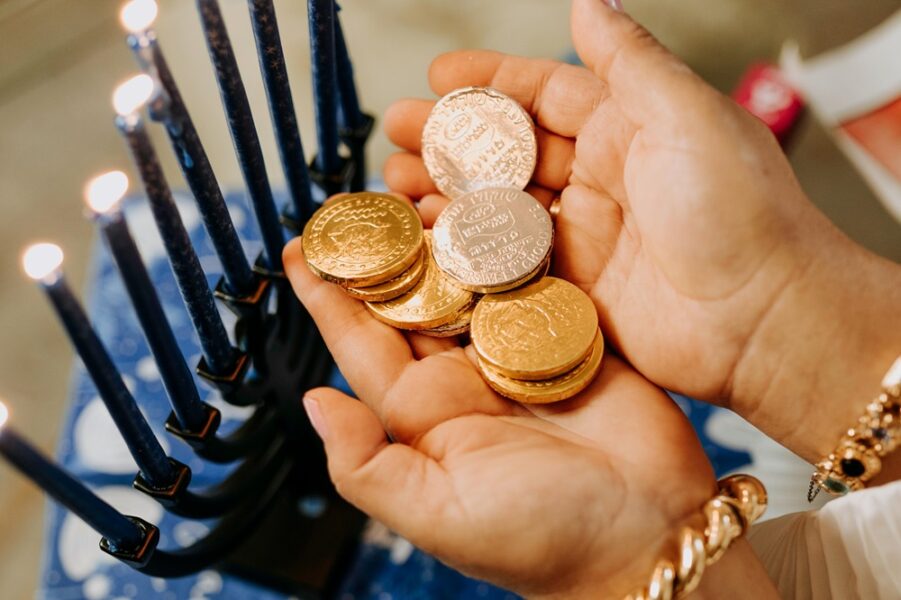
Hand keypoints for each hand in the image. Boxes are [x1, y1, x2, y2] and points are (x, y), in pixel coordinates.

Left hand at [284, 237, 716, 597]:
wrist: (647, 534)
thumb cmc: (541, 540)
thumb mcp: (436, 512)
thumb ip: (367, 463)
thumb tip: (312, 402)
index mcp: (425, 413)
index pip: (363, 342)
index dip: (329, 296)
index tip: (297, 249)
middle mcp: (465, 375)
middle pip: (413, 297)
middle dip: (383, 249)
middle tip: (359, 196)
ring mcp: (517, 349)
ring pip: (468, 277)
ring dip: (444, 234)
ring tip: (419, 185)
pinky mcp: (570, 331)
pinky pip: (533, 276)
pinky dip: (513, 240)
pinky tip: (494, 203)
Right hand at [383, 0, 900, 461]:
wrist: (763, 317)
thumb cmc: (738, 209)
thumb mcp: (686, 114)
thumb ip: (630, 60)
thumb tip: (591, 0)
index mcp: (629, 125)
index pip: (545, 93)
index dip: (489, 81)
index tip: (436, 74)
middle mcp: (601, 176)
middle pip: (509, 151)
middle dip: (449, 139)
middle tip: (394, 131)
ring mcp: (584, 234)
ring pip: (499, 206)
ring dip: (445, 193)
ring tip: (394, 184)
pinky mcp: (573, 287)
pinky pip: (508, 261)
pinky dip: (464, 250)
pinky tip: (426, 238)